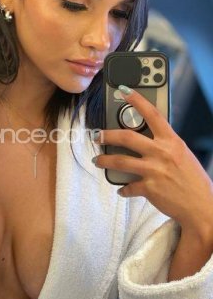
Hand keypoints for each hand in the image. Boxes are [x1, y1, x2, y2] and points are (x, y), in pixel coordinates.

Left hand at [94, 87, 212, 232]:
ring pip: (121, 161)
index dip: (137, 100)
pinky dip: (123, 189)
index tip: (124, 91)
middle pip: (127, 137)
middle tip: (97, 135)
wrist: (202, 206)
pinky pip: (128, 187)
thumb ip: (165, 145)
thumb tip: (147, 140)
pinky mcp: (149, 188)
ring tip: (98, 161)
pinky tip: (122, 189)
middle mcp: (162, 153)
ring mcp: (154, 171)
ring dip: (105, 161)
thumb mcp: (182, 154)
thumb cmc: (193, 180)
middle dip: (107, 135)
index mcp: (172, 141)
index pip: (153, 114)